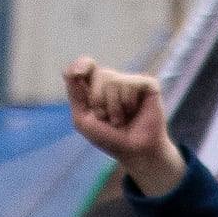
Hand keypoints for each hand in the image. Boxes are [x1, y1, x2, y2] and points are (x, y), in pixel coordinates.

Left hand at [66, 59, 187, 195]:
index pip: (88, 65)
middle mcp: (116, 81)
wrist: (134, 151)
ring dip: (114, 108)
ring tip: (122, 119)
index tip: (77, 74)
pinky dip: (128, 104)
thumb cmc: (108, 138)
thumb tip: (68, 70)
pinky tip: (134, 112)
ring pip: (114, 81)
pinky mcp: (148, 85)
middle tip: (108, 117)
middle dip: (98, 100)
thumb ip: (75, 94)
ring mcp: (132, 82)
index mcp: (98, 87)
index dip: (82, 65)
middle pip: (100, 74)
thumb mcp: (83, 119)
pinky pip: (131, 85)